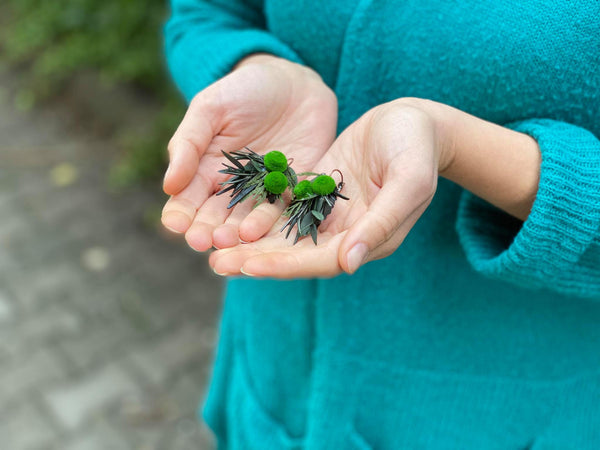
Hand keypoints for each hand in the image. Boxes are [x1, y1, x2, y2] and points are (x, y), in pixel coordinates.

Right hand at [162, 55, 336, 250]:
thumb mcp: (210, 109)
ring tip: (230, 241)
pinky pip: (283, 210)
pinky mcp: (294, 191)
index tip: (176, 225)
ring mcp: (264, 193)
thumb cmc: (244, 91)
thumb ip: (189, 143)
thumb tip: (169, 185)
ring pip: (248, 220)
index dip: (180, 214)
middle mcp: (233, 190)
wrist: (294, 82)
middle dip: (207, 231)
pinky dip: (273, 223)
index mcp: (205, 171)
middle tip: (202, 242)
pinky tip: (262, 233)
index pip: (187, 200)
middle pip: (216, 217)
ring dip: (238, 233)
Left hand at [209, 99, 454, 276]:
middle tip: (216, 263)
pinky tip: (227, 215)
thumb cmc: (417, 147)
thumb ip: (382, 222)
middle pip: (296, 254)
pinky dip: (257, 215)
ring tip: (212, 246)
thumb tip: (348, 264)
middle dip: (257, 259)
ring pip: (284, 235)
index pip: (321, 261)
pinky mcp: (316, 193)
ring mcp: (329, 214)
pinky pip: (283, 208)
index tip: (249, 266)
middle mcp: (345, 233)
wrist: (413, 121)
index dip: (286, 265)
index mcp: (369, 238)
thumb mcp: (409, 180)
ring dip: (250, 242)